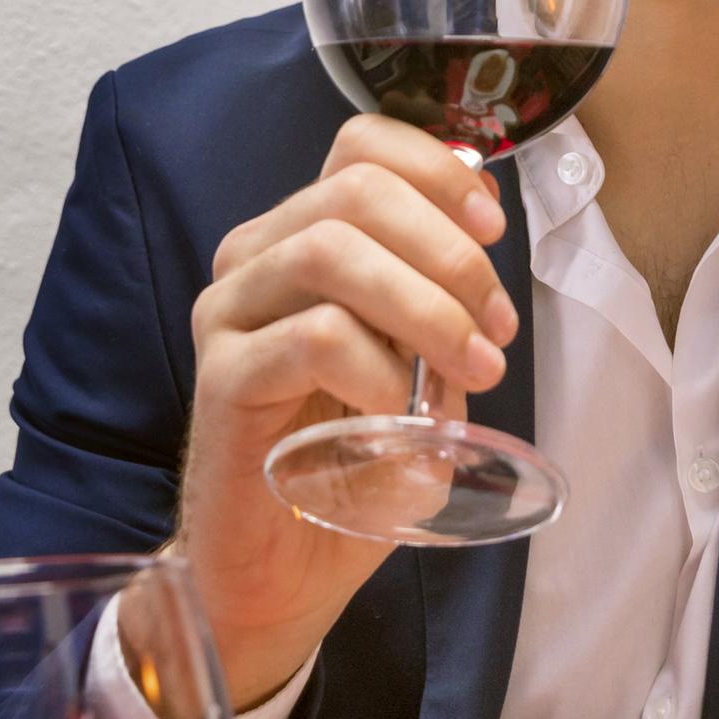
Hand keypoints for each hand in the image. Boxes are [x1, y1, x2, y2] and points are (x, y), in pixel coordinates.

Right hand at [158, 116, 518, 713]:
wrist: (282, 573)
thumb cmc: (352, 467)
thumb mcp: (419, 371)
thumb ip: (441, 307)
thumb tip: (485, 252)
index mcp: (301, 239)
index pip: (360, 145)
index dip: (438, 171)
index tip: (494, 228)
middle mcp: (255, 259)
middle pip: (355, 189)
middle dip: (449, 252)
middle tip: (496, 329)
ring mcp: (229, 315)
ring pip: (330, 250)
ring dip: (424, 305)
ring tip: (472, 369)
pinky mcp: (222, 380)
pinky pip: (312, 336)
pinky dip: (378, 367)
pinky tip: (402, 412)